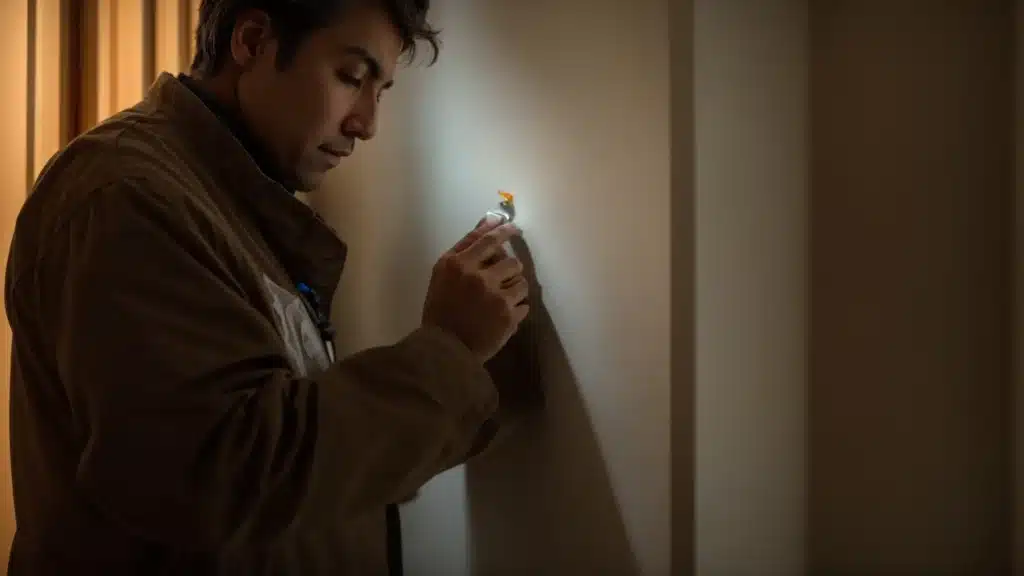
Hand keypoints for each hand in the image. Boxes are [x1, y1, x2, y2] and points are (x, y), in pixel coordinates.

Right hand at [422, 218, 529, 361]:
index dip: (506, 232)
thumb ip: (467, 245)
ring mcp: (496, 298)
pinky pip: (524, 306)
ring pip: (522, 282)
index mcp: (458, 264)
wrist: (444, 350)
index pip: (489, 239)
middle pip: (512, 261)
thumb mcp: (444, 273)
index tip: (515, 230)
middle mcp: (478, 277)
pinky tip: (501, 318)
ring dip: (515, 290)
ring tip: (501, 301)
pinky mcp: (508, 317)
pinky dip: (516, 311)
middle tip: (501, 281)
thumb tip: (491, 218)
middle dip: (510, 270)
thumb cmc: (441, 309)